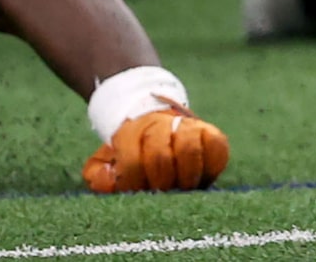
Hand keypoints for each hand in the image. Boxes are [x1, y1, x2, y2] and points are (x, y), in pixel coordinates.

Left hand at [84, 105, 229, 192]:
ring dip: (184, 177)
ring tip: (181, 187)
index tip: (136, 192)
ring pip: (189, 149)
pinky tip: (201, 177)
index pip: (132, 163)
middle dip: (158, 184)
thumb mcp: (104, 161)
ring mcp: (189, 127)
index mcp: (132, 133)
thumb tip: (111, 180)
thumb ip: (99, 175)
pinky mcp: (213, 133)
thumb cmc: (130, 151)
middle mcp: (162, 125)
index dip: (133, 184)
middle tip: (160, 194)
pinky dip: (210, 166)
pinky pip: (217, 147)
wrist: (158, 120)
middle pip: (160, 157)